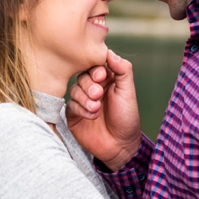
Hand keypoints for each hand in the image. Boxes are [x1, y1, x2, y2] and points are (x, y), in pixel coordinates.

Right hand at [66, 49, 140, 170]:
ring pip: (74, 90)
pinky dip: (81, 109)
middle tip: (98, 94)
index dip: (95, 69)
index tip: (101, 76)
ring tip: (96, 108)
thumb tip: (109, 52)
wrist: (120, 146)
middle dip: (89, 85)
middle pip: (82, 76)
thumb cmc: (127, 118)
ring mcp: (82, 101)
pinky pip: (70, 105)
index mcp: (107, 80)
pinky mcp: (73, 114)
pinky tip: (92, 116)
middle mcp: (93, 88)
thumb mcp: (128, 91)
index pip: (94, 65)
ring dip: (85, 98)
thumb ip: (122, 70)